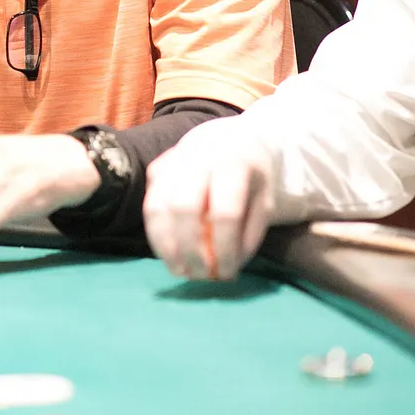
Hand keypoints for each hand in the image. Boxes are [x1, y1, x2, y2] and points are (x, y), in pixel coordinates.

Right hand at [143, 119, 274, 280]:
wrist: (231, 138)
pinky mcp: (157, 168)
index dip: (225, 248)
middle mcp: (197, 158)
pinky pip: (149, 204)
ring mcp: (171, 161)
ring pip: (156, 206)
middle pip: (184, 208)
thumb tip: (225, 268)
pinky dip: (156, 233)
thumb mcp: (265, 200)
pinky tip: (169, 252)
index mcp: (233, 163)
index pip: (225, 212)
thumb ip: (249, 233)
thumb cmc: (252, 176)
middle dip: (190, 249)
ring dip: (165, 245)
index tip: (228, 274)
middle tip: (200, 276)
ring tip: (179, 270)